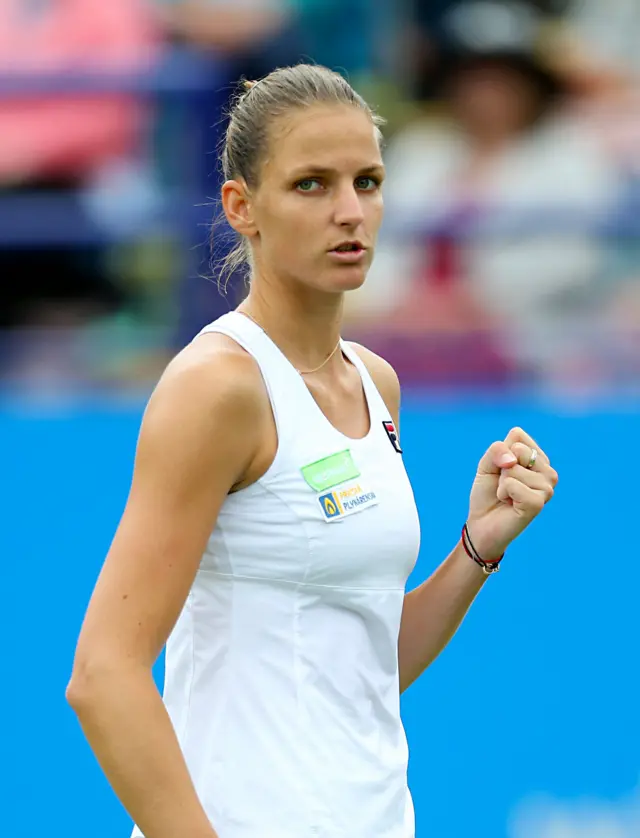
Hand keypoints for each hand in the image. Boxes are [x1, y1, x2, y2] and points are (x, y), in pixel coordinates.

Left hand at [466, 427, 557, 561]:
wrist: (482, 524)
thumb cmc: (487, 493)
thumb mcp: (486, 464)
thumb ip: (497, 450)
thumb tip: (513, 460)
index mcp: (538, 457)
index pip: (518, 434)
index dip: (500, 451)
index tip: (501, 469)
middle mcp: (547, 471)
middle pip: (518, 449)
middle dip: (501, 467)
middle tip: (504, 485)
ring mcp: (546, 487)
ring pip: (514, 468)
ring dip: (501, 483)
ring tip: (507, 496)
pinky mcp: (538, 503)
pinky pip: (512, 484)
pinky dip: (503, 493)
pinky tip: (509, 504)